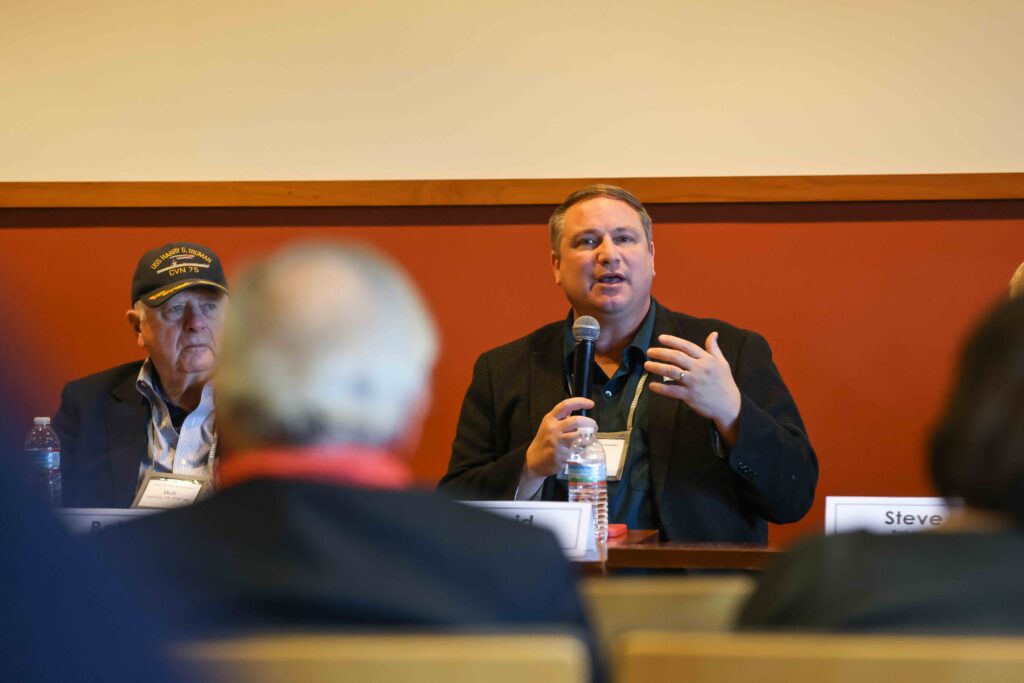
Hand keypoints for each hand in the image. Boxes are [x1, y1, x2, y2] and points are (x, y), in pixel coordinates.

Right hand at [522, 397, 596, 483]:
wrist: (533, 461)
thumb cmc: (543, 443)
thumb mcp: (548, 426)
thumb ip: (561, 419)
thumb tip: (575, 412)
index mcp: (550, 420)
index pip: (566, 405)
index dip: (580, 402)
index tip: (590, 403)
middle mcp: (553, 429)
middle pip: (577, 421)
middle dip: (590, 423)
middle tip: (594, 426)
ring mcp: (558, 442)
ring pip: (579, 435)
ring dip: (589, 437)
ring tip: (589, 438)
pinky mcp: (562, 455)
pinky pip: (578, 449)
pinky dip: (583, 449)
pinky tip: (582, 450)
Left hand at [645, 331, 741, 445]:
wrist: (730, 406)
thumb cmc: (725, 383)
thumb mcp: (722, 363)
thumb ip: (714, 349)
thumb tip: (713, 333)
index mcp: (707, 359)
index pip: (687, 346)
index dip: (673, 341)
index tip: (660, 338)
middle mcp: (700, 369)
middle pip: (676, 357)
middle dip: (661, 352)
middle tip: (649, 351)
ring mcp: (694, 382)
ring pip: (671, 372)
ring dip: (657, 367)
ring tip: (647, 365)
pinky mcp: (690, 396)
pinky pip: (672, 390)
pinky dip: (661, 388)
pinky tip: (652, 386)